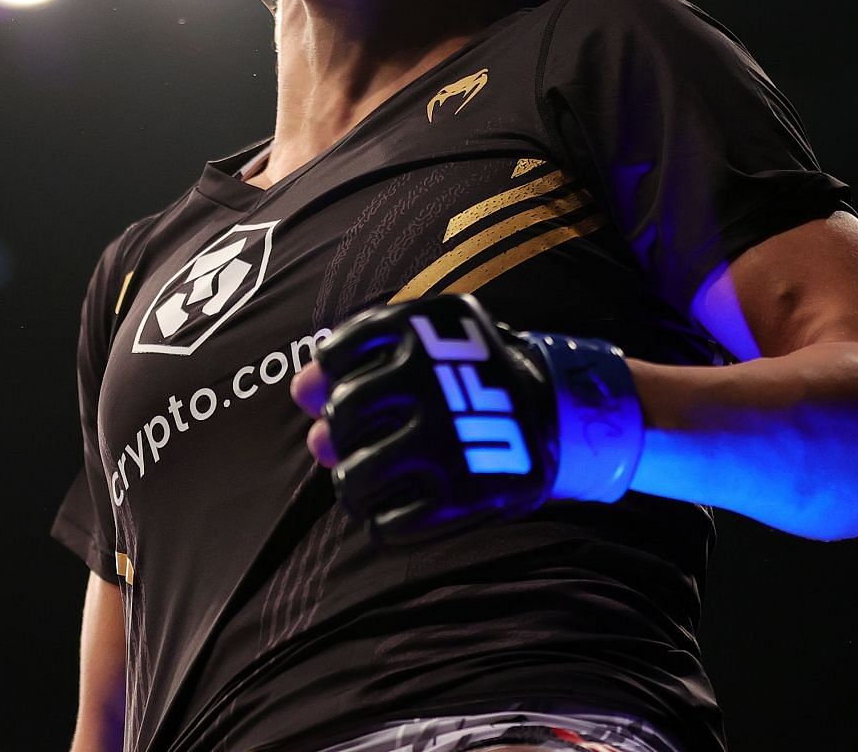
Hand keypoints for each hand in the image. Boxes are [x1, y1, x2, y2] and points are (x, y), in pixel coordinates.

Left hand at [290, 294, 643, 542]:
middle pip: (341, 416)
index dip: (332, 377)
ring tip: (367, 481)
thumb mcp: (423, 344)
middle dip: (340, 432)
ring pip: (356, 476)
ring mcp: (444, 441)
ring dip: (353, 483)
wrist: (557, 412)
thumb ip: (357, 359)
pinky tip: (396, 509)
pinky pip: (390, 524)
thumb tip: (300, 391)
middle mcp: (429, 383)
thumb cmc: (470, 372)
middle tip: (359, 440)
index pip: (336, 355)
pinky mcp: (462, 495)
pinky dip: (383, 522)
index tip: (353, 385)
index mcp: (418, 333)